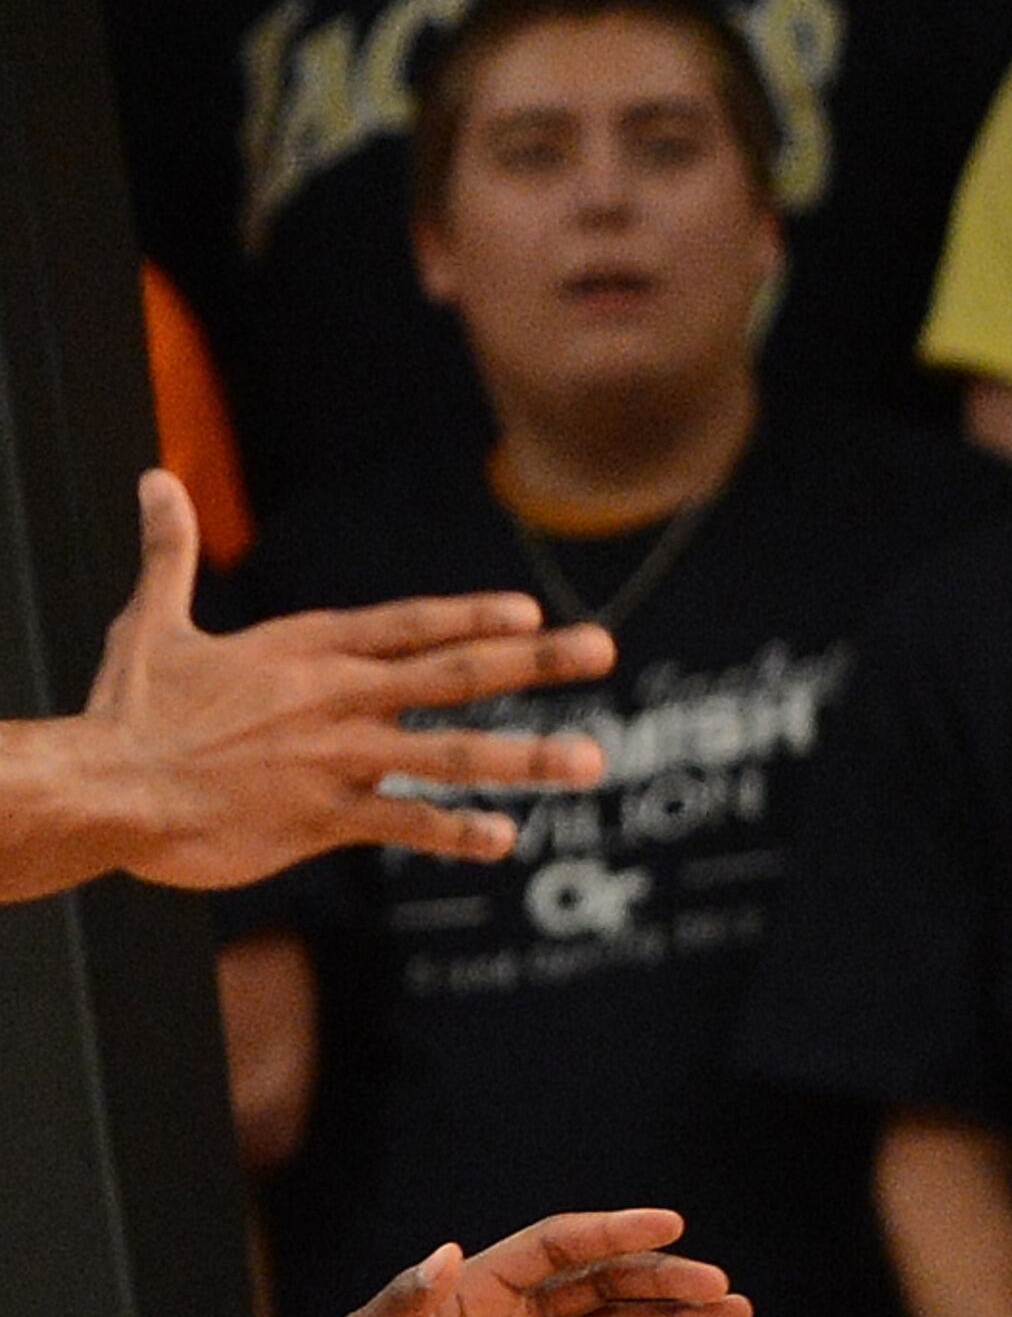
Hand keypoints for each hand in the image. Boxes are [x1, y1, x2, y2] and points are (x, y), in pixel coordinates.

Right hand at [64, 473, 615, 887]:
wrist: (100, 791)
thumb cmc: (127, 710)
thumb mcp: (150, 622)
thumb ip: (171, 553)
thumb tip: (151, 478)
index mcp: (308, 648)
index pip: (410, 625)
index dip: (472, 617)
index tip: (531, 612)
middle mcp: (336, 697)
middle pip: (455, 674)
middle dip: (536, 663)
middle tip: (605, 649)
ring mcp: (335, 758)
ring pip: (449, 754)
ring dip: (524, 757)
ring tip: (591, 760)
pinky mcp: (319, 818)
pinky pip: (402, 822)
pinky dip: (455, 830)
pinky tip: (504, 838)